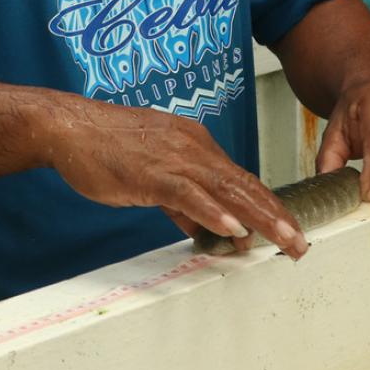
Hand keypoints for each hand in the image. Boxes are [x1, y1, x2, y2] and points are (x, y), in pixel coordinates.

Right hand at [38, 96, 308, 257]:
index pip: (240, 180)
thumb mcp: (149, 174)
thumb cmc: (104, 148)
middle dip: (276, 216)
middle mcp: (192, 147)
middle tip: (301, 242)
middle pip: (243, 185)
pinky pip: (188, 194)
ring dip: (259, 217)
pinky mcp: (150, 172)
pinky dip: (212, 212)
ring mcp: (173, 158)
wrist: (68, 126)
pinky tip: (234, 228)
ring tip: (284, 240)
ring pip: (226, 190)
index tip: (288, 228)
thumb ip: (178, 200)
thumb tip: (200, 226)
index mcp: (194, 145)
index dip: (267, 206)